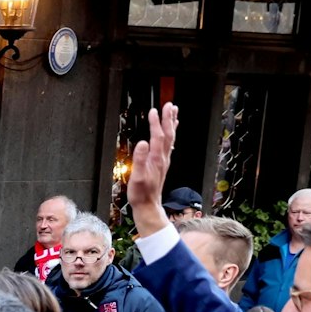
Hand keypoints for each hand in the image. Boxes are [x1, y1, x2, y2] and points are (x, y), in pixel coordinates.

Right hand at [128, 102, 178, 238]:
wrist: (148, 206)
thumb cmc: (141, 194)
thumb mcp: (137, 178)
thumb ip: (140, 160)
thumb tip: (142, 143)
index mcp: (156, 159)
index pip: (158, 136)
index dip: (156, 123)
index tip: (154, 110)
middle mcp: (163, 158)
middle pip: (168, 135)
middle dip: (168, 119)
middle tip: (169, 105)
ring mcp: (164, 161)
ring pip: (170, 139)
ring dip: (172, 125)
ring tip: (173, 113)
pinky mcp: (162, 164)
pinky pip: (168, 145)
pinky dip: (170, 135)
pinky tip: (170, 132)